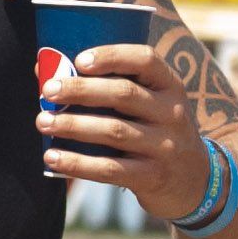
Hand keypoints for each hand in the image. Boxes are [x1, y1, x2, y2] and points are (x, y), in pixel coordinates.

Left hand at [40, 42, 207, 220]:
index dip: (111, 56)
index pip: (146, 59)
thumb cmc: (154, 130)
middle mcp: (172, 112)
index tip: (78, 60)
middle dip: (81, 90)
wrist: (194, 182)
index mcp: (170, 85)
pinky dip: (77, 163)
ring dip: (73, 125)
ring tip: (42, 122)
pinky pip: (110, 169)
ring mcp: (165, 146)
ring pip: (114, 131)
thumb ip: (107, 85)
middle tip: (48, 91)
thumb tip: (43, 69)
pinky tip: (52, 158)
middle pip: (124, 94)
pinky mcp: (153, 177)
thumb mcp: (150, 104)